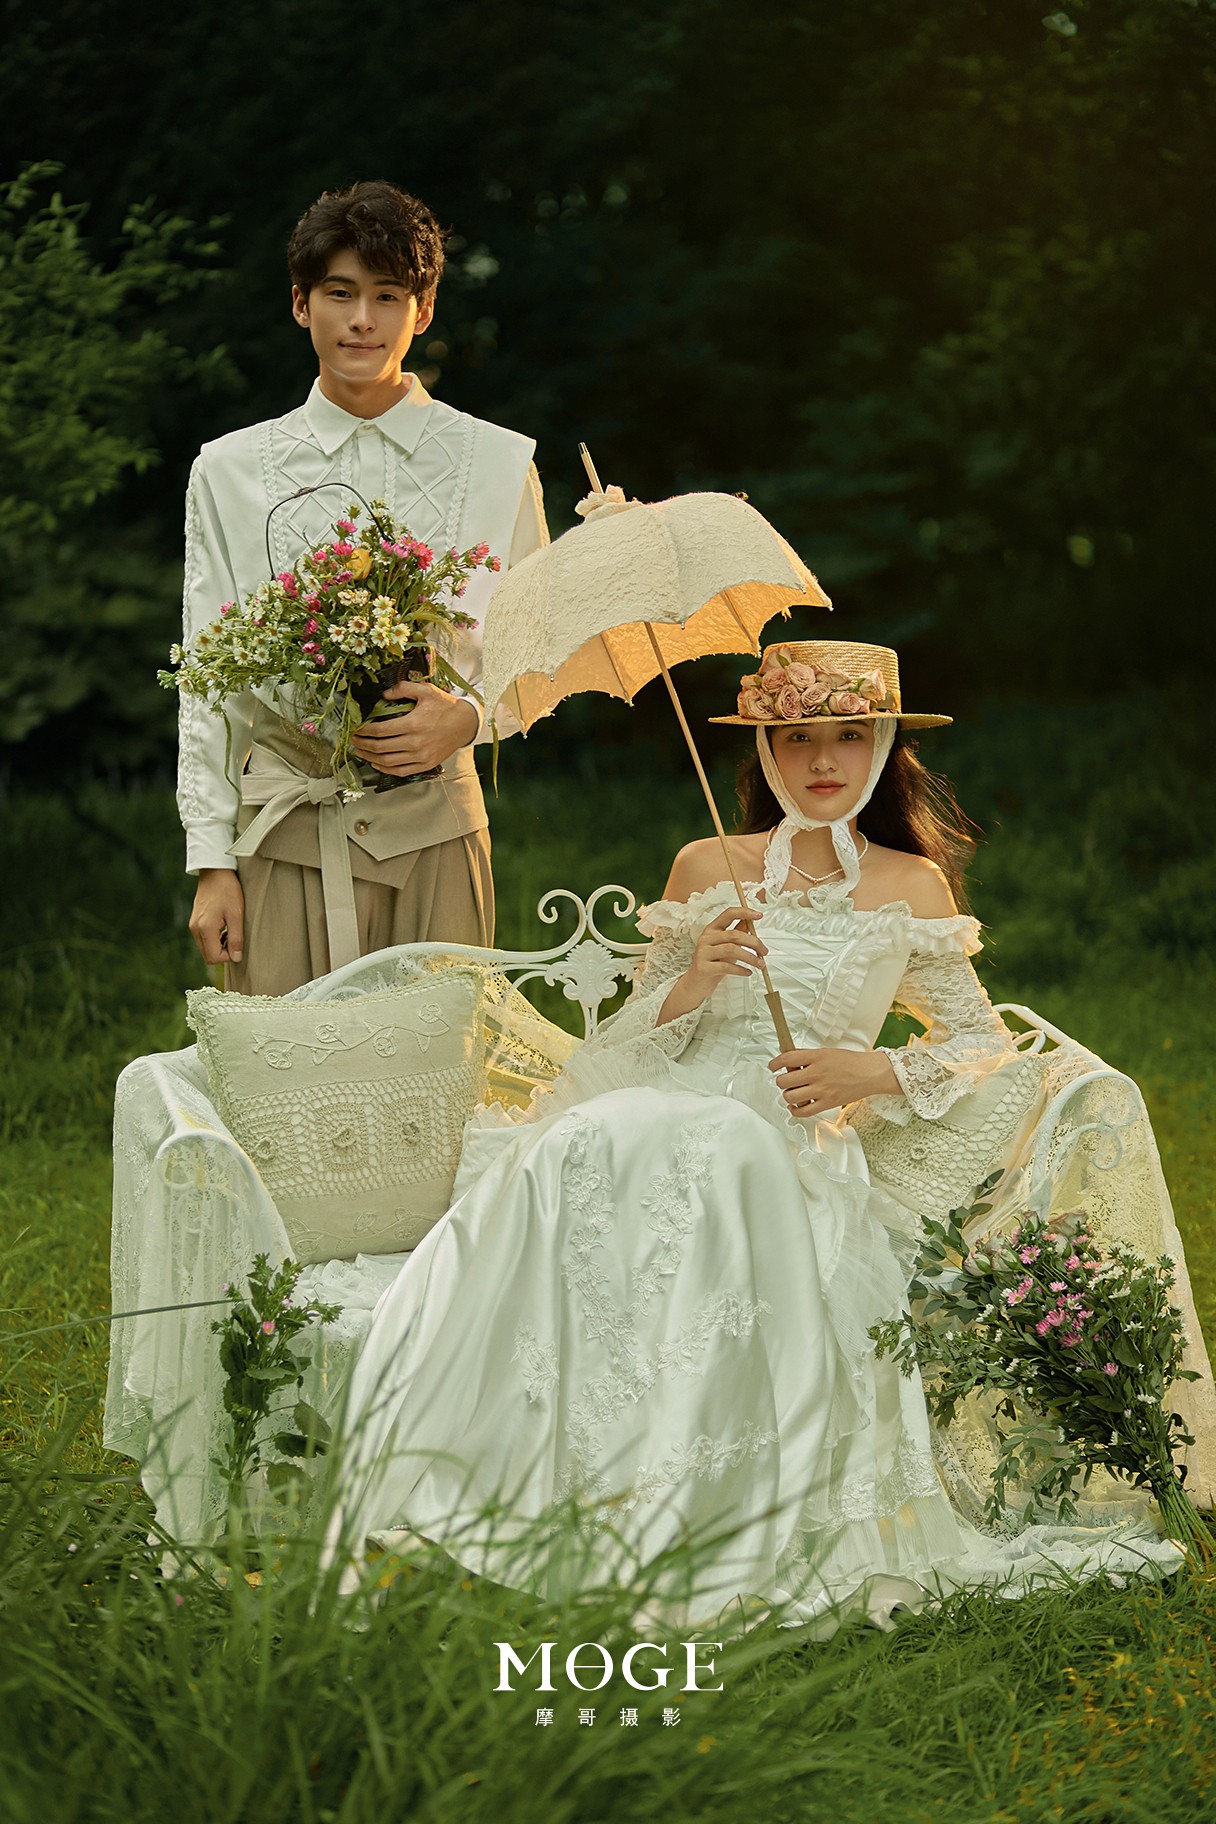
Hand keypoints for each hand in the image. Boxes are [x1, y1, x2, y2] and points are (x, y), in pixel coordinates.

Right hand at [190, 868, 244, 965]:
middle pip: (208, 956)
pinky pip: (203, 938)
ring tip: (231, 931)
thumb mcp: (236, 914)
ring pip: (205, 948)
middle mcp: (195, 929)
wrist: (215, 871)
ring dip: (219, 946)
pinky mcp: (195, 920)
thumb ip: (236, 938)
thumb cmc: (228, 890)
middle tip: (235, 939)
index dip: (228, 957)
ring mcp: (193, 925)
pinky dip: (214, 939)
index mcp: (205, 928)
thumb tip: (236, 958)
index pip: (213, 958)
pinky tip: (224, 927)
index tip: (238, 944)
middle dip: (223, 953)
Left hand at [349, 680, 479, 775]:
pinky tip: (377, 764)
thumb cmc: (445, 706)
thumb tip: (383, 694)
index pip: (381, 730)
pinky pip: (401, 771)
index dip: (364, 731)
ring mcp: (421, 756)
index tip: (356, 728)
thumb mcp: (425, 690)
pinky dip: (386, 769)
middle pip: (380, 748)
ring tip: (361, 752)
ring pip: (388, 762)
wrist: (465, 724)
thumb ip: (403, 688)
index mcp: (413, 724)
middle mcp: (416, 743)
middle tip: (353, 740)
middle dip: (363, 745)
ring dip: (370, 758)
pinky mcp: (425, 765)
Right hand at [657, 906, 765, 1023]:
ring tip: (759, 964)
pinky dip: (740, 969)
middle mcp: (706, 938)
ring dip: (750, 957)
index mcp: (712, 929)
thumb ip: (736, 933)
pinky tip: (748, 972)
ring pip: (732, 949)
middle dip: (754, 942)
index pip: (728, 914)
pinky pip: (726, 966)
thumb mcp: (726, 946)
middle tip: (764, 951)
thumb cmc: (712, 963)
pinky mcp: (704, 968)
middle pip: (734, 934)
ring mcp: (703, 952)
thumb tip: (750, 922)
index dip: (744, 912)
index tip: (758, 915)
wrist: (696, 983)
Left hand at [768, 1047, 899, 1119]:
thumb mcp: (826, 1052)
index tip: (772, 1066)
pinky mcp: (827, 1103)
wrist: (869, 1073)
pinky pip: (803, 1112)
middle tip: (785, 1080)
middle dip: (781, 1081)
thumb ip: (807, 1056)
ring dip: (788, 1095)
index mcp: (816, 1057)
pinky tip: (795, 1106)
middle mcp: (817, 1073)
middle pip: (784, 1080)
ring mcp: (822, 1089)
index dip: (774, 1063)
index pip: (786, 1059)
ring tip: (792, 1092)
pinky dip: (795, 1110)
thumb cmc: (851, 1062)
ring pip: (790, 1097)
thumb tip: (789, 1059)